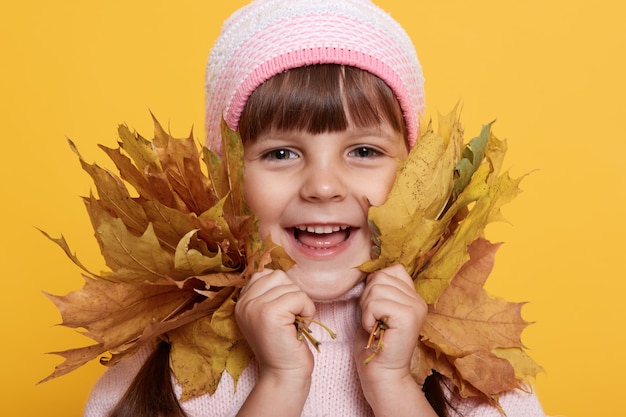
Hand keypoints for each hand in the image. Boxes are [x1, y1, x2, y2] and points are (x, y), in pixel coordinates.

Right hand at [235, 269, 315, 379]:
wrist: (283, 375)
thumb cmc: (283, 345)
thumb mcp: (270, 315)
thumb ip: (270, 294)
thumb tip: (285, 275)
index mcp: (242, 302)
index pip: (265, 274)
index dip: (283, 290)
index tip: (283, 313)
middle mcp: (244, 303)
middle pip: (279, 276)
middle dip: (293, 295)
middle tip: (290, 319)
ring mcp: (255, 307)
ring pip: (291, 286)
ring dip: (301, 305)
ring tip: (293, 325)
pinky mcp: (269, 313)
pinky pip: (299, 298)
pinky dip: (307, 311)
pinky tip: (299, 328)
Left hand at [355, 264, 435, 415]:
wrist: (382, 372)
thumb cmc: (375, 342)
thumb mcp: (377, 308)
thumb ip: (379, 288)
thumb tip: (368, 270)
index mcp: (413, 296)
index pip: (392, 268)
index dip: (375, 283)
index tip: (374, 307)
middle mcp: (418, 299)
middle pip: (381, 276)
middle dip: (367, 297)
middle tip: (373, 319)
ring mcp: (415, 307)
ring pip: (376, 288)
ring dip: (366, 309)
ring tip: (374, 325)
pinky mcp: (407, 316)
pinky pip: (376, 303)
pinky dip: (367, 317)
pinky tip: (374, 330)